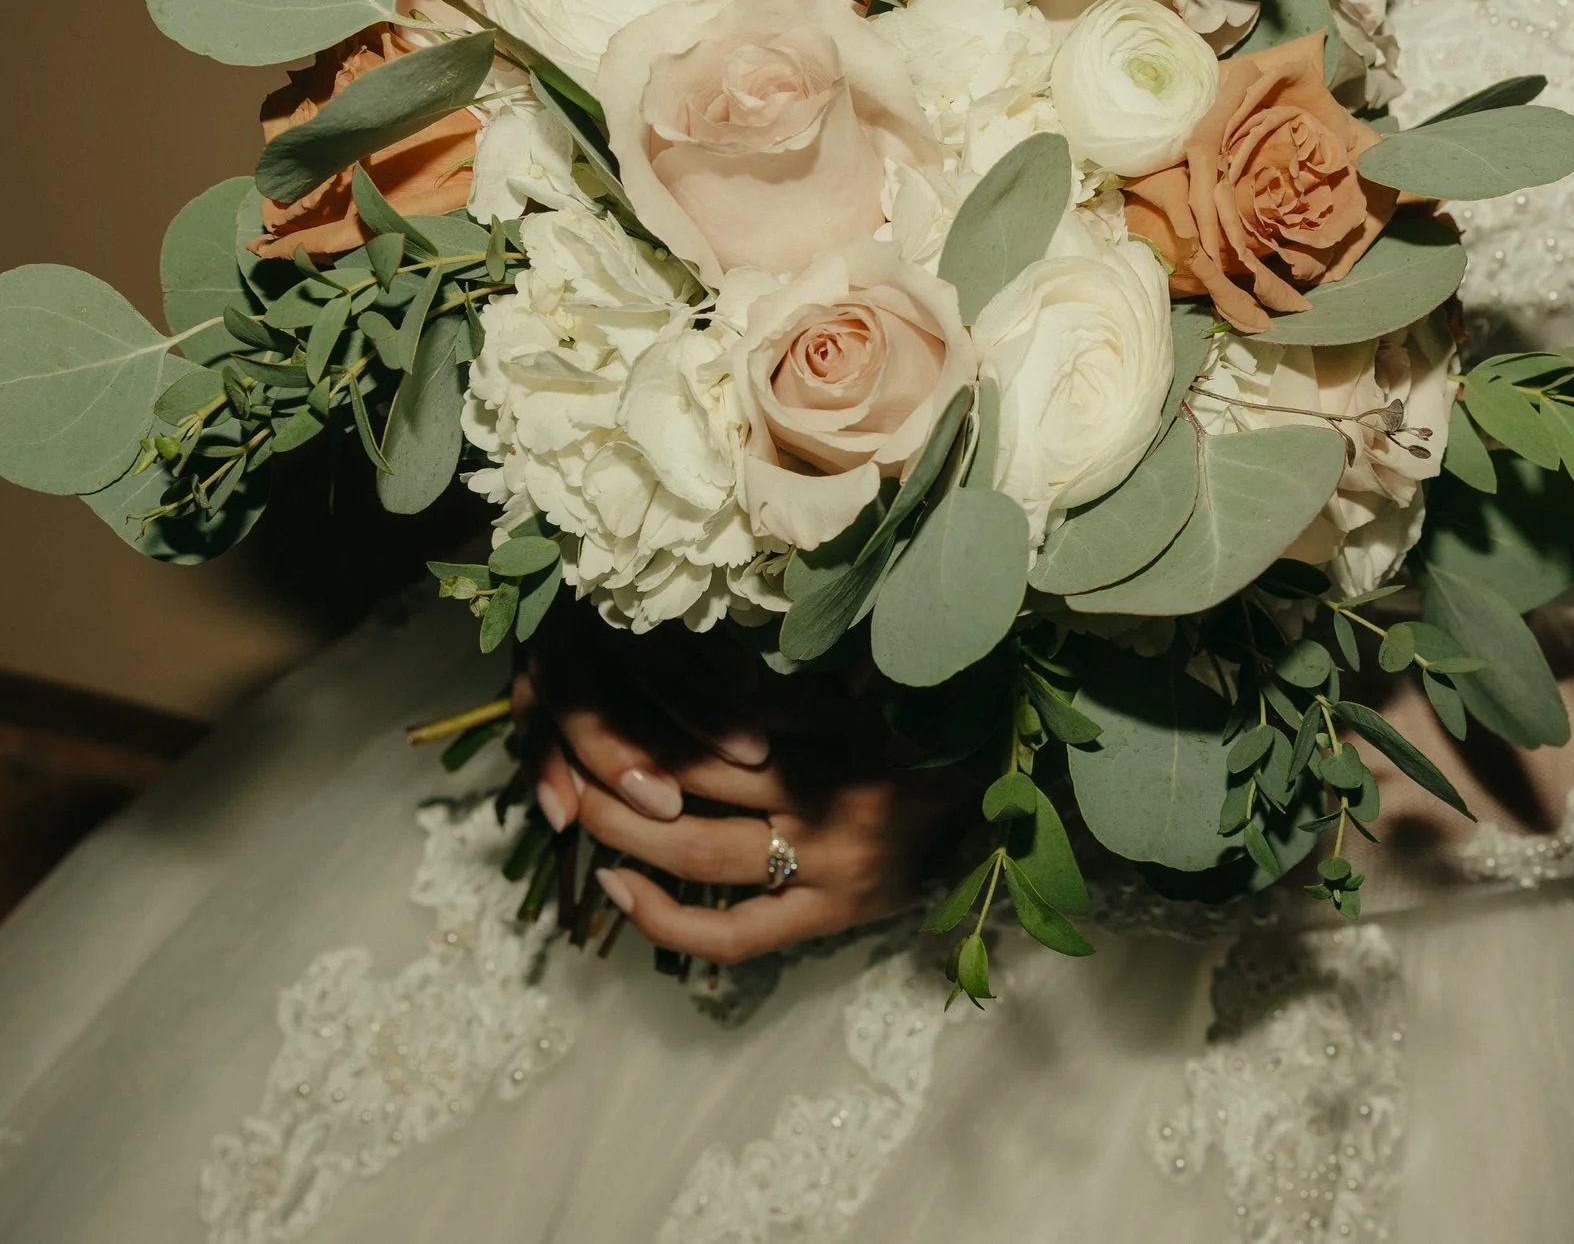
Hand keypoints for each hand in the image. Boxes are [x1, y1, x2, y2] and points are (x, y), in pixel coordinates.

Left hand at [513, 618, 970, 966]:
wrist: (1012, 812)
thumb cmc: (942, 735)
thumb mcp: (882, 685)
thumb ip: (807, 670)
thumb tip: (717, 640)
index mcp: (842, 722)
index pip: (721, 705)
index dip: (652, 690)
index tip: (604, 675)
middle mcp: (827, 790)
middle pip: (691, 774)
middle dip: (616, 759)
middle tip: (561, 740)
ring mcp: (825, 862)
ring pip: (697, 850)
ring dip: (622, 831)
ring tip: (572, 809)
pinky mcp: (828, 915)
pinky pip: (734, 933)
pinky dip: (668, 920)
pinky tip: (617, 891)